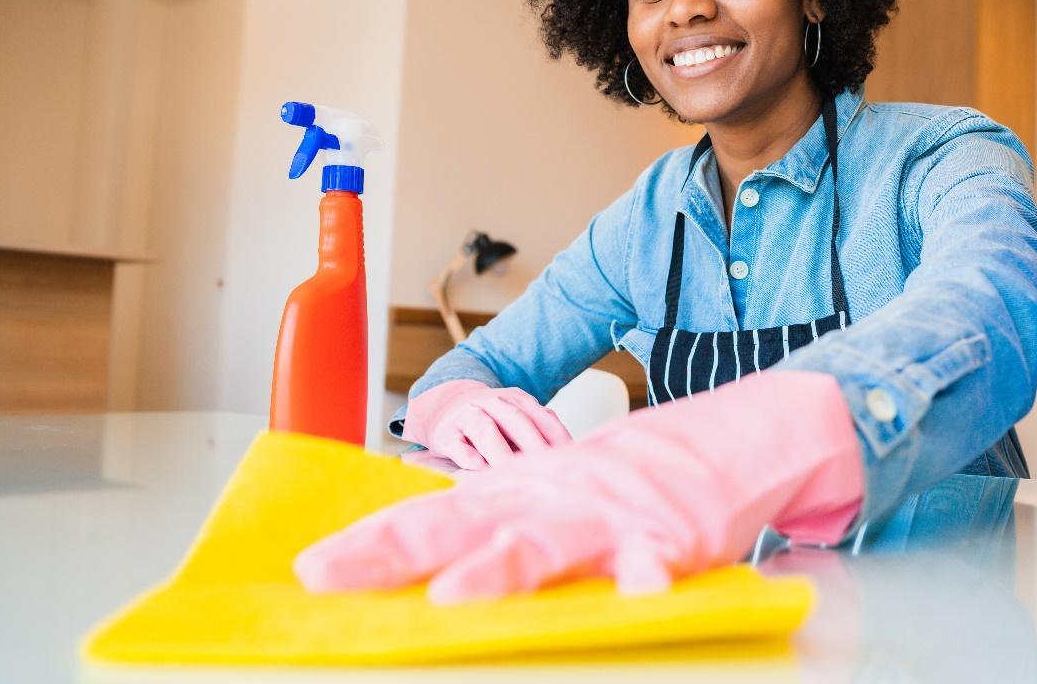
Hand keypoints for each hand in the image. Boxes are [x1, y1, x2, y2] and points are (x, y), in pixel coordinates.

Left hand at [297, 371, 863, 602]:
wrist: (726, 436)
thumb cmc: (630, 478)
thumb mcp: (554, 492)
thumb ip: (498, 527)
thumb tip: (425, 568)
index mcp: (520, 494)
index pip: (430, 519)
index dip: (369, 544)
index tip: (309, 572)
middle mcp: (551, 501)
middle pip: (463, 526)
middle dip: (394, 553)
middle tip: (331, 577)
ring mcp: (608, 518)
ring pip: (545, 544)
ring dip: (498, 570)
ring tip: (453, 599)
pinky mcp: (666, 537)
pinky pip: (652, 564)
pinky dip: (644, 582)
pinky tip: (637, 600)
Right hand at [401, 379, 571, 468]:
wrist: (442, 407)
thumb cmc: (491, 422)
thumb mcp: (515, 419)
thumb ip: (538, 432)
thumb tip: (569, 458)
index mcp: (516, 400)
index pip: (541, 416)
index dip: (557, 436)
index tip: (572, 458)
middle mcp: (492, 403)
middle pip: (516, 421)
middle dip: (534, 445)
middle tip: (548, 470)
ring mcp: (467, 416)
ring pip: (485, 431)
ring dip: (501, 452)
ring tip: (514, 473)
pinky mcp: (445, 433)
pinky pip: (457, 444)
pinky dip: (468, 456)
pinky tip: (479, 468)